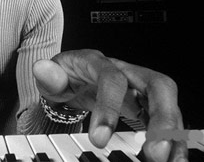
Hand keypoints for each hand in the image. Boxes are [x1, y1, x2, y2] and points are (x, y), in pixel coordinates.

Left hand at [32, 49, 185, 161]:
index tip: (99, 139)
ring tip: (168, 160)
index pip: (111, 79)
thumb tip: (42, 69)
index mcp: (97, 62)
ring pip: (167, 102)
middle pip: (156, 85)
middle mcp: (124, 71)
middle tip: (154, 151)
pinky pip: (165, 117)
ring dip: (171, 133)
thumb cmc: (63, 75)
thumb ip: (48, 75)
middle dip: (161, 118)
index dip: (109, 107)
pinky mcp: (145, 102)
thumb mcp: (50, 74)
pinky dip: (171, 137)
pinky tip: (170, 156)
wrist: (70, 75)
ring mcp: (138, 86)